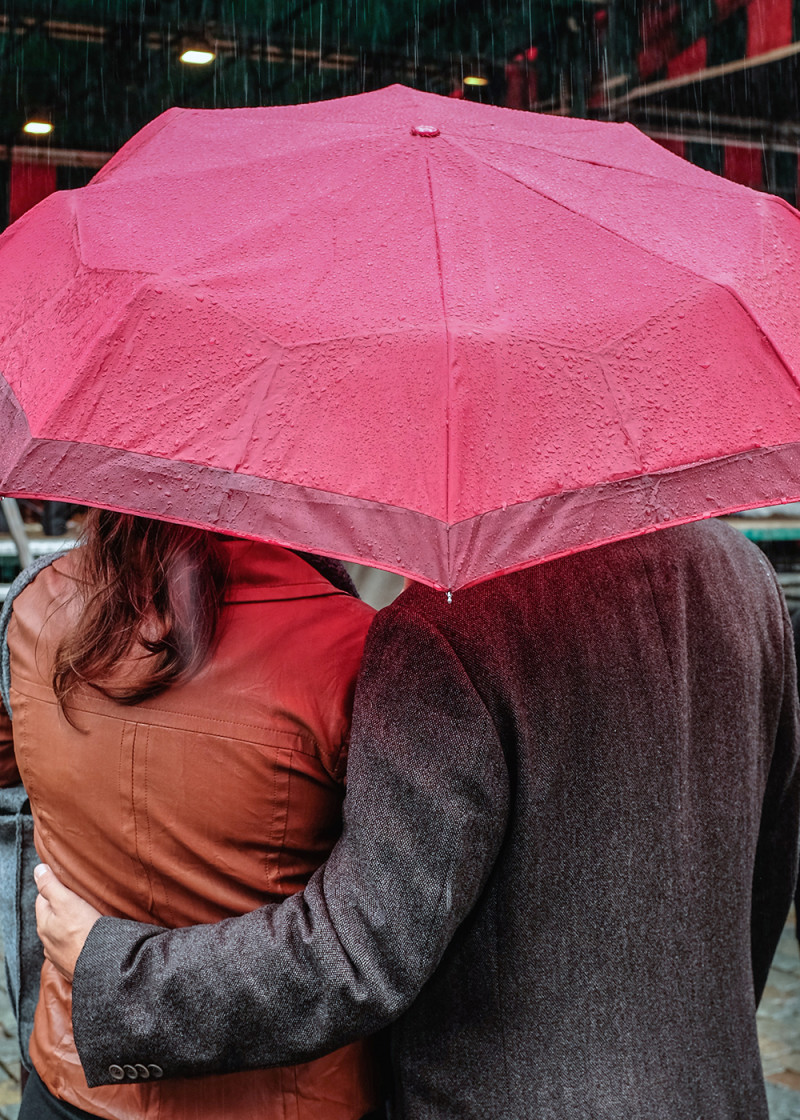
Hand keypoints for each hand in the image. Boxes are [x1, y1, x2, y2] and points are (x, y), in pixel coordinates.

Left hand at [34, 864, 100, 982]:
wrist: (101, 966)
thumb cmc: (84, 932)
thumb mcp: (66, 901)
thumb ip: (50, 885)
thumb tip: (38, 869)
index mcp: (43, 924)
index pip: (43, 898)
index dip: (56, 888)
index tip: (70, 885)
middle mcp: (47, 941)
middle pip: (53, 916)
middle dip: (63, 907)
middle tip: (81, 900)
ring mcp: (59, 955)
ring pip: (62, 933)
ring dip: (71, 926)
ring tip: (87, 919)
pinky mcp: (72, 965)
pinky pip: (72, 948)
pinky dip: (78, 941)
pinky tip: (88, 939)